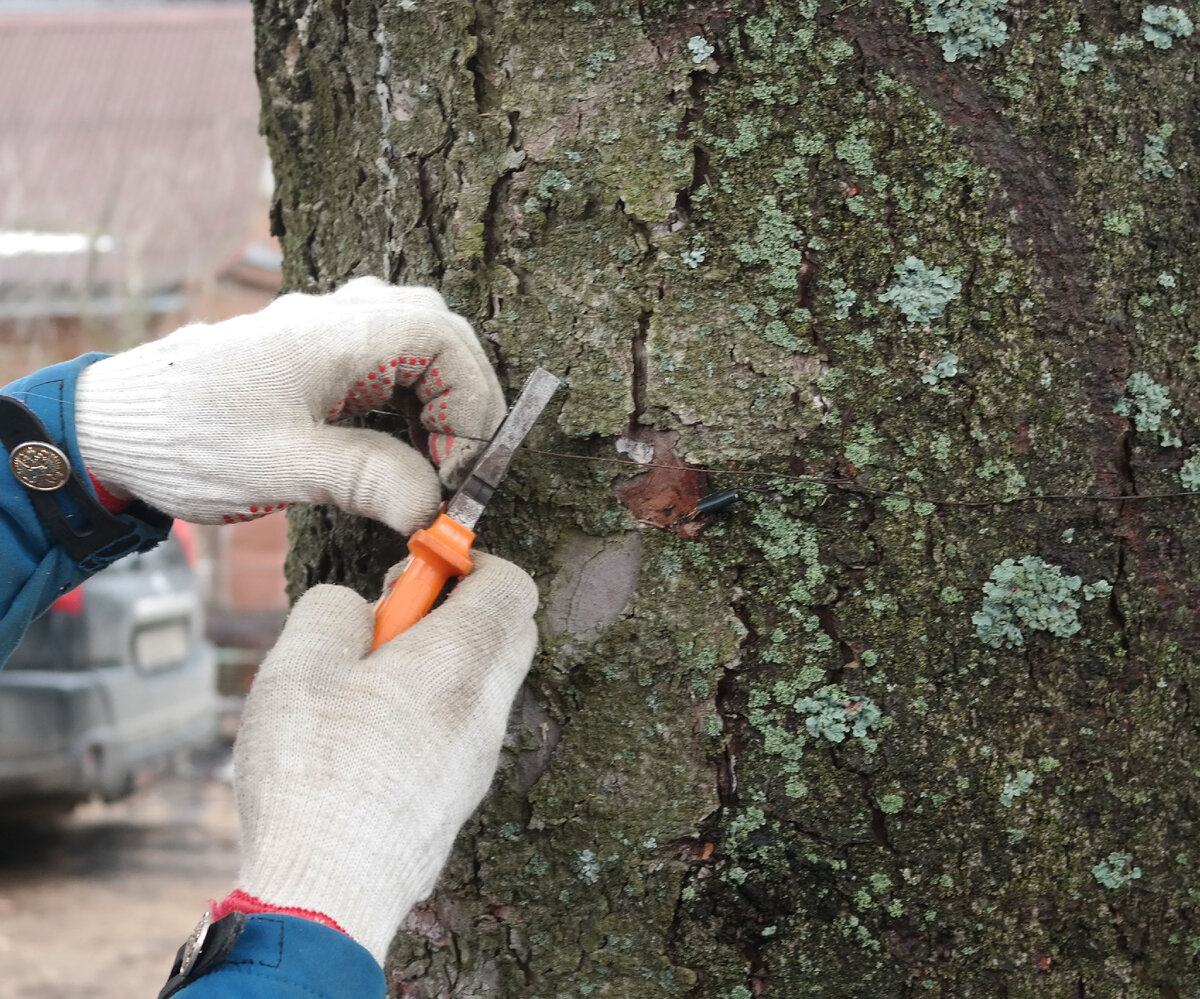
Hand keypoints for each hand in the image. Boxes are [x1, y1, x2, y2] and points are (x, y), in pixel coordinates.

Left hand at [74, 278, 504, 531]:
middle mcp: (338, 317)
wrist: (112, 427)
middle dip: (464, 403)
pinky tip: (397, 450)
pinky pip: (387, 363)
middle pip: (441, 335)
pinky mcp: (315, 355)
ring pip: (418, 347)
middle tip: (455, 467)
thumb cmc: (187, 438)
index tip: (457, 469)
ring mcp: (327, 331)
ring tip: (428, 465)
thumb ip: (369, 479)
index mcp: (336, 332)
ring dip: (438, 404)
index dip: (471, 405)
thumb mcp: (283, 467)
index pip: (444, 340)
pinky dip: (410, 404)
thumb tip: (435, 508)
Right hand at [227, 553, 537, 962]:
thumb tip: (358, 607)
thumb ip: (333, 610)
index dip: (470, 559)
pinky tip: (371, 735)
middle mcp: (486, 709)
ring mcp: (480, 757)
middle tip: (390, 624)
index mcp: (457, 664)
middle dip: (458, 606)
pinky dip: (435, 707)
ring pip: (486, 680)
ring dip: (440, 661)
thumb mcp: (296, 666)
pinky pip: (467, 727)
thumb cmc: (311, 780)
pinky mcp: (462, 794)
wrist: (327, 896)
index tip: (420, 569)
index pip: (512, 583)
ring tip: (367, 687)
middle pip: (510, 629)